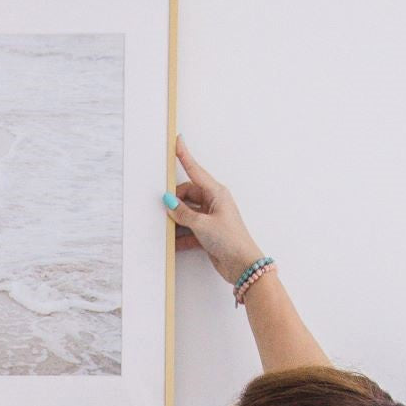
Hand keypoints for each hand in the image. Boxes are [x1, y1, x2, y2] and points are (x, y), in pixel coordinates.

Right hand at [165, 135, 266, 285]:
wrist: (242, 265)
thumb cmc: (230, 240)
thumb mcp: (202, 224)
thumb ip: (183, 212)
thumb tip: (168, 201)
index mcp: (216, 193)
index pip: (195, 170)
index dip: (185, 156)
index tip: (178, 141)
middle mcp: (213, 203)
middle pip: (186, 195)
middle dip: (174, 202)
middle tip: (163, 209)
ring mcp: (210, 218)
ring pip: (186, 213)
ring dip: (177, 221)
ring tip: (168, 229)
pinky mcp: (207, 233)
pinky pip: (189, 229)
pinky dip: (181, 236)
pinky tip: (175, 243)